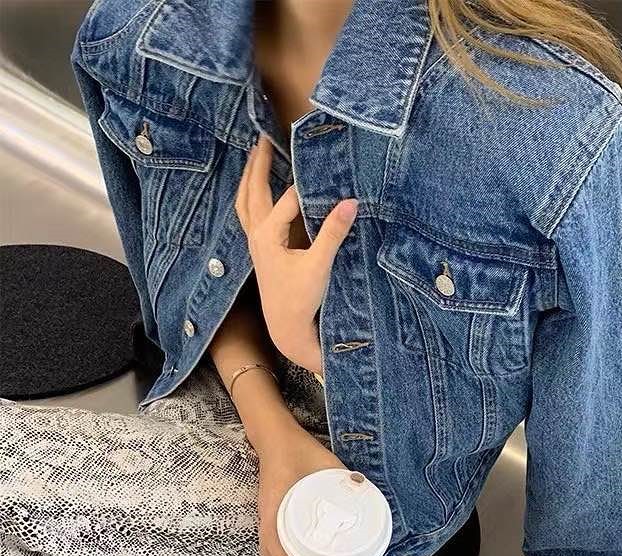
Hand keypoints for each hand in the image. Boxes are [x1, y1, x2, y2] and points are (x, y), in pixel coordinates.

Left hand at [235, 134, 358, 373]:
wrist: (286, 327)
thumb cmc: (300, 299)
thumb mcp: (320, 265)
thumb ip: (334, 232)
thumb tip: (351, 202)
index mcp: (268, 235)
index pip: (288, 198)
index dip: (305, 183)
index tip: (320, 165)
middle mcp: (257, 235)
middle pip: (254, 190)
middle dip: (259, 163)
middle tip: (264, 137)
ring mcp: (255, 243)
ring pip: (245, 202)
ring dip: (250, 178)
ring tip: (254, 156)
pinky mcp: (260, 251)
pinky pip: (249, 215)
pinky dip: (251, 197)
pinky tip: (258, 193)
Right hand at [256, 425, 345, 555]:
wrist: (275, 437)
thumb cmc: (297, 449)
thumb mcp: (323, 462)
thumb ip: (342, 476)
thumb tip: (363, 489)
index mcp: (275, 505)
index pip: (273, 543)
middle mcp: (267, 515)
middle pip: (271, 555)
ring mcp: (268, 515)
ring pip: (271, 552)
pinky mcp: (272, 513)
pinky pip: (273, 541)